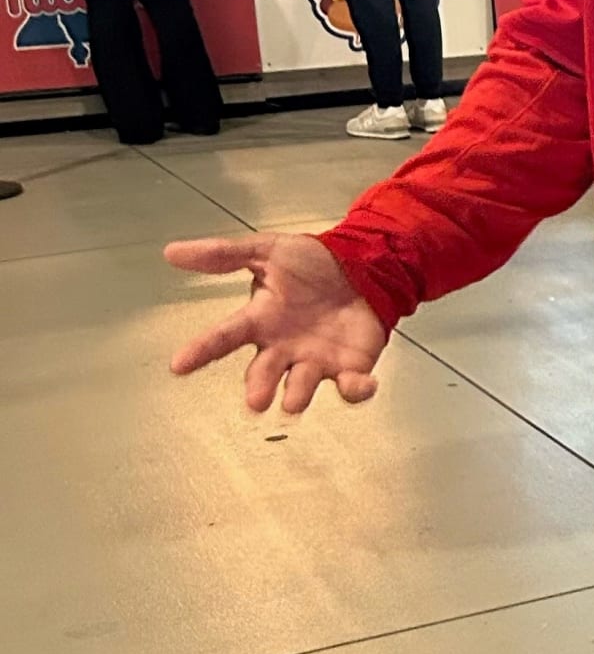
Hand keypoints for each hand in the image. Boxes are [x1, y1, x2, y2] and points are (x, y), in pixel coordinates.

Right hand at [165, 232, 390, 414]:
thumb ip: (223, 255)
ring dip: (297, 394)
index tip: (178, 365)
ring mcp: (316, 360)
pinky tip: (360, 386)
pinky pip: (352, 386)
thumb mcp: (267, 251)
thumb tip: (171, 251)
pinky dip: (356, 390)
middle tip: (255, 400)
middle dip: (258, 386)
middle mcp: (284, 348)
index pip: (224, 336)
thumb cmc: (311, 264)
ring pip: (302, 386)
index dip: (201, 350)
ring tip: (292, 402)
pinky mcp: (350, 367)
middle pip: (264, 372)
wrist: (361, 266)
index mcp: (260, 321)